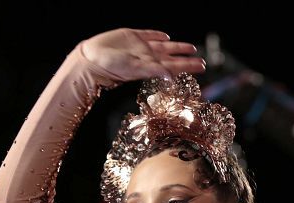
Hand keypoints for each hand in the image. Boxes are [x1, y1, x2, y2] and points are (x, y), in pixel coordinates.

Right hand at [81, 28, 204, 82]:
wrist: (91, 58)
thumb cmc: (112, 67)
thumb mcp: (135, 69)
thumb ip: (154, 71)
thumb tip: (172, 77)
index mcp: (152, 65)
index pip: (175, 65)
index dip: (189, 65)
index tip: (202, 66)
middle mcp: (149, 56)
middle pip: (173, 56)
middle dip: (187, 58)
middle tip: (202, 61)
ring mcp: (141, 46)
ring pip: (164, 46)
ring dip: (177, 47)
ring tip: (190, 47)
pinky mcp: (132, 36)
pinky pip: (149, 35)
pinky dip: (157, 35)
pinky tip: (165, 36)